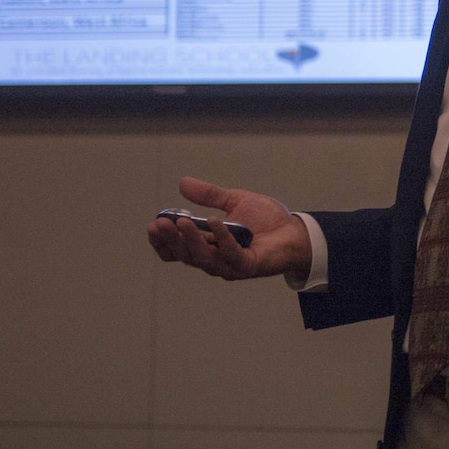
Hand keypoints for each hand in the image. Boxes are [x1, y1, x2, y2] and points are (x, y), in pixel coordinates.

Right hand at [146, 176, 312, 281]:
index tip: (152, 225)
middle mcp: (215, 260)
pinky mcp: (248, 266)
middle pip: (186, 255)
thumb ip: (210, 195)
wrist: (296, 231)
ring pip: (203, 258)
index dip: (163, 242)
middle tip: (160, 222)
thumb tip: (183, 183)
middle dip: (171, 239)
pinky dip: (221, 238)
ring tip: (181, 222)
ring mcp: (231, 265)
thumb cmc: (266, 220)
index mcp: (208, 247)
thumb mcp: (235, 201)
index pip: (177, 251)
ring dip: (190, 240)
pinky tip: (214, 222)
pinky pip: (231, 254)